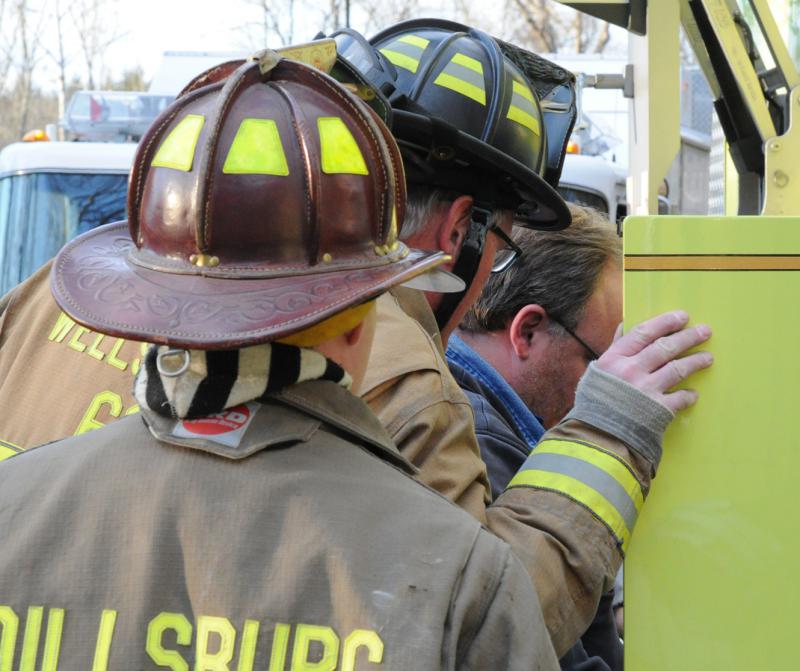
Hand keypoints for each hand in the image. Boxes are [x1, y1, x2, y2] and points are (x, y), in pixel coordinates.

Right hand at [596, 311, 712, 412]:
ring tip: (707, 357)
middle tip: (705, 331)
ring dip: (695, 361)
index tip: (682, 316)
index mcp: (614, 359)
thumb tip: (626, 324)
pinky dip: (688, 395)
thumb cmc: (595, 402)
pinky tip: (693, 394)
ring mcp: (645, 390)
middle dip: (688, 337)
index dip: (665, 322)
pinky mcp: (657, 410)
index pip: (643, 333)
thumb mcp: (598, 372)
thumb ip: (614, 348)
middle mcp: (630, 371)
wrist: (597, 437)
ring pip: (677, 369)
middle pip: (665, 347)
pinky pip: (679, 398)